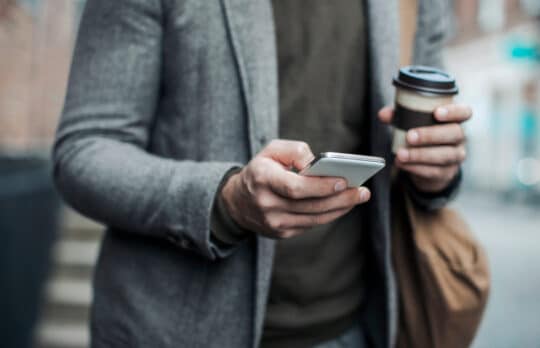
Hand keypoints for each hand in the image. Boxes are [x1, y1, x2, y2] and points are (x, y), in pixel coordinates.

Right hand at [220, 140, 370, 238]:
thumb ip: (296, 152)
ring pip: (314, 218)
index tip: (343, 181)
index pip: (294, 188)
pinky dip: (329, 215)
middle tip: (362, 191)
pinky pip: (311, 224)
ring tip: (359, 197)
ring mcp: (274, 223)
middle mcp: (266, 204)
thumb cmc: (261, 169)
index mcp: (262, 179)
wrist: (237, 202)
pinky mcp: (281, 233)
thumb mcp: (271, 150)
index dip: (320, 186)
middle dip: (340, 198)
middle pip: (310, 206)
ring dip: (340, 208)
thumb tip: (319, 165)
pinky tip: (343, 205)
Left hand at [379, 104, 471, 191]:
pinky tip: (402, 164)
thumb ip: (399, 116)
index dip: (454, 111)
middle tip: (410, 136)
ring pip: (444, 155)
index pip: (464, 112)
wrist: (428, 165)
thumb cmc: (422, 135)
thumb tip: (383, 114)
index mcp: (455, 120)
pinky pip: (434, 171)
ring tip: (401, 154)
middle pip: (454, 133)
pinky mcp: (446, 173)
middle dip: (431, 135)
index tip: (437, 113)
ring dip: (420, 154)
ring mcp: (456, 156)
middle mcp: (459, 137)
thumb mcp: (411, 123)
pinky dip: (416, 167)